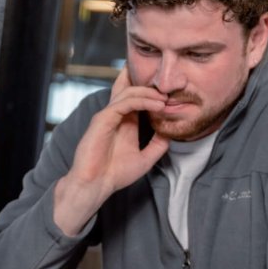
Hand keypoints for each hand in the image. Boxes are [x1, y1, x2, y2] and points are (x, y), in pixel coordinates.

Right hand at [53, 67, 169, 234]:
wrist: (96, 185)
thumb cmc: (114, 174)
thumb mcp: (145, 159)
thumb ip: (157, 145)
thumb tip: (170, 133)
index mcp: (124, 122)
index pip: (136, 98)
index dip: (152, 92)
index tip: (172, 94)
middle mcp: (115, 115)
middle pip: (128, 87)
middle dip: (148, 83)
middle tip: (169, 86)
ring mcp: (108, 115)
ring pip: (129, 92)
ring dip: (149, 93)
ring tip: (166, 98)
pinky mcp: (103, 118)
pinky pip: (125, 102)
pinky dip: (143, 101)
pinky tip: (158, 105)